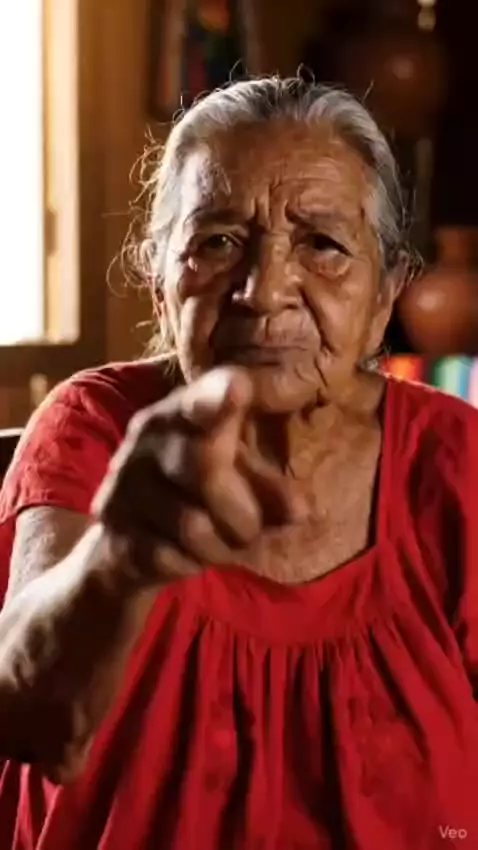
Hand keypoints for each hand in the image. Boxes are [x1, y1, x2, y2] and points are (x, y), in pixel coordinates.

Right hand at [92, 368, 301, 584]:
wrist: (125, 547)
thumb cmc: (196, 498)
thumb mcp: (238, 484)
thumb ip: (270, 491)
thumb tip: (300, 510)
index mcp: (178, 416)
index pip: (200, 400)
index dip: (218, 396)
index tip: (240, 389)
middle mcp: (147, 443)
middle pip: (205, 468)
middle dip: (244, 512)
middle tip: (250, 529)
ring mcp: (125, 488)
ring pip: (194, 525)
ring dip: (223, 545)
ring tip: (221, 544)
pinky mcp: (116, 535)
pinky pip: (171, 558)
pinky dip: (191, 565)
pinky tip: (185, 557)